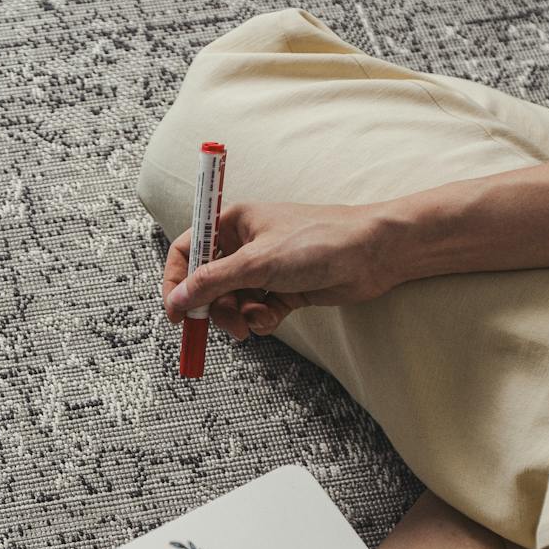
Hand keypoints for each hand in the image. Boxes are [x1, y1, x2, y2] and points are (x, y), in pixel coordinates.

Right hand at [159, 201, 410, 340]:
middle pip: (209, 283)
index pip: (187, 250)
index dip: (176, 280)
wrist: (372, 254)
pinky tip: (276, 317)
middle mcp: (246, 244)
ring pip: (233, 301)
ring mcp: (266, 268)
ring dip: (239, 316)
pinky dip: (262, 319)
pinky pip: (257, 311)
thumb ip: (212, 283)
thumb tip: (177, 300)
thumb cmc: (319, 241)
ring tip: (256, 321)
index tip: (175, 310)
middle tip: (222, 325)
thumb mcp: (256, 263)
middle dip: (214, 307)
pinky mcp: (284, 289)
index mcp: (233, 223)